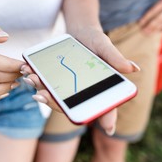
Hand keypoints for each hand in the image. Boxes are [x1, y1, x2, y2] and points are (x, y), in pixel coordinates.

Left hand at [21, 29, 139, 134]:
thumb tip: (134, 68)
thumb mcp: (104, 46)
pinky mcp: (55, 81)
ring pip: (55, 98)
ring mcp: (67, 89)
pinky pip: (45, 86)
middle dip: (55, 102)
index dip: (108, 118)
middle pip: (71, 106)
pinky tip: (28, 71)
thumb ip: (115, 58)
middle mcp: (82, 93)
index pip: (106, 106)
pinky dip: (35, 80)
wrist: (79, 32)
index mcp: (99, 88)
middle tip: (42, 94)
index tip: (109, 129)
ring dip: (41, 90)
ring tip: (31, 78)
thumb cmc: (95, 41)